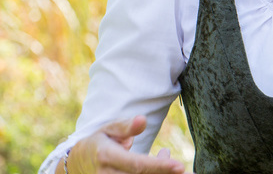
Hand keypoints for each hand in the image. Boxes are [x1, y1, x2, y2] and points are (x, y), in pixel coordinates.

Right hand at [59, 115, 191, 173]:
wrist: (75, 165)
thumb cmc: (98, 142)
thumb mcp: (108, 129)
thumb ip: (126, 126)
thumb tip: (143, 120)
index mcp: (107, 157)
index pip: (137, 165)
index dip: (160, 166)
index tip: (180, 166)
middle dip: (165, 172)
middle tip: (182, 166)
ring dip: (159, 172)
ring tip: (166, 157)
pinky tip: (160, 165)